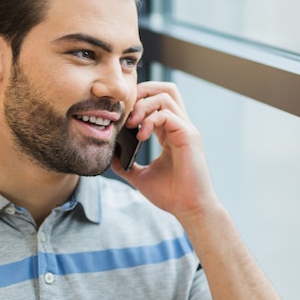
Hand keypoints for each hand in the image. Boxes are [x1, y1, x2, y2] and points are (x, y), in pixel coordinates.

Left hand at [111, 81, 217, 221]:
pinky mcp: (189, 135)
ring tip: (132, 123)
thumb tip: (109, 155)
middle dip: (143, 92)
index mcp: (170, 132)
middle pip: (165, 88)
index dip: (137, 101)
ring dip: (144, 105)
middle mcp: (180, 126)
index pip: (156, 101)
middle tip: (127, 111)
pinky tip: (141, 135)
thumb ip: (125, 164)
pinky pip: (168, 114)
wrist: (189, 210)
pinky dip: (151, 120)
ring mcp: (186, 129)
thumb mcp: (140, 176)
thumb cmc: (171, 195)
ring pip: (166, 95)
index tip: (121, 117)